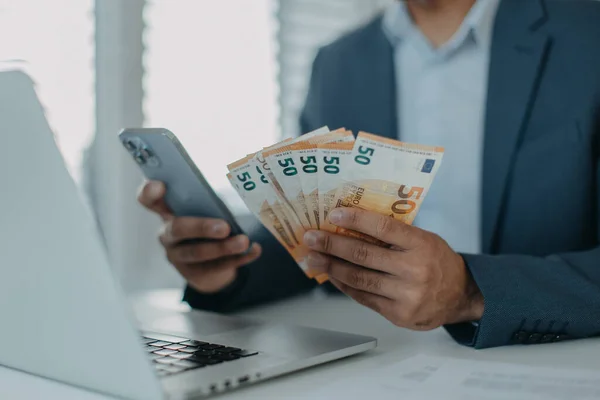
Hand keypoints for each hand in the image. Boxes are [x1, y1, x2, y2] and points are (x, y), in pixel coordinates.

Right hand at [137, 181, 261, 293]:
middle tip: (224, 227)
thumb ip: (210, 201)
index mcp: (167, 212)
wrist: (209, 266)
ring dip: (223, 248)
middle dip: (201, 227)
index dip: (149, 192)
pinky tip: (253, 251)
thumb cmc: (208, 224)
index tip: (160, 185)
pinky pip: (218, 267)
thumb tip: (238, 191)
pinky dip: (239, 258)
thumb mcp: (204, 211)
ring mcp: (178, 256)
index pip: (148, 200)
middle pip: (178, 229)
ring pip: (198, 252)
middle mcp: (168, 234)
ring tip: (244, 242)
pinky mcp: (194, 274)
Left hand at [303, 208, 483, 329]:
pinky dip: (344, 285)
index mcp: (421, 244)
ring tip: (313, 258)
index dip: (355, 220)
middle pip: (364, 255)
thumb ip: (394, 235)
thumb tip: (351, 225)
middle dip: (332, 245)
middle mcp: (414, 270)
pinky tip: (331, 275)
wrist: (461, 295)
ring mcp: (406, 295)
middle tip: (311, 238)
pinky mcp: (398, 314)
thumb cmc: (437, 261)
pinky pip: (364, 297)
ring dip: (331, 267)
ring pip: (359, 279)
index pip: (383, 228)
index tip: (332, 215)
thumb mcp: (424, 239)